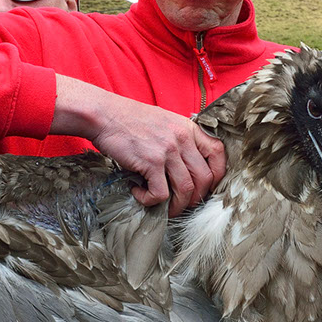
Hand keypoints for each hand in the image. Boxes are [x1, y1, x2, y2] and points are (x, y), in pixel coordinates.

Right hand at [51, 76, 225, 215]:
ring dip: (175, 206)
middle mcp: (183, 138)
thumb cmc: (129, 120)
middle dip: (195, 198)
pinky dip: (150, 200)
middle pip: (204, 178)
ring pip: (186, 190)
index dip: (217, 175)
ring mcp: (168, 150)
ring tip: (162, 207)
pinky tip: (139, 193)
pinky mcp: (151, 162)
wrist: (104, 114)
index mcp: (189, 128)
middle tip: (181, 204)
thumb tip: (186, 169)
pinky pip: (161, 193)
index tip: (206, 187)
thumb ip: (179, 140)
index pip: (218, 153)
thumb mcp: (164, 122)